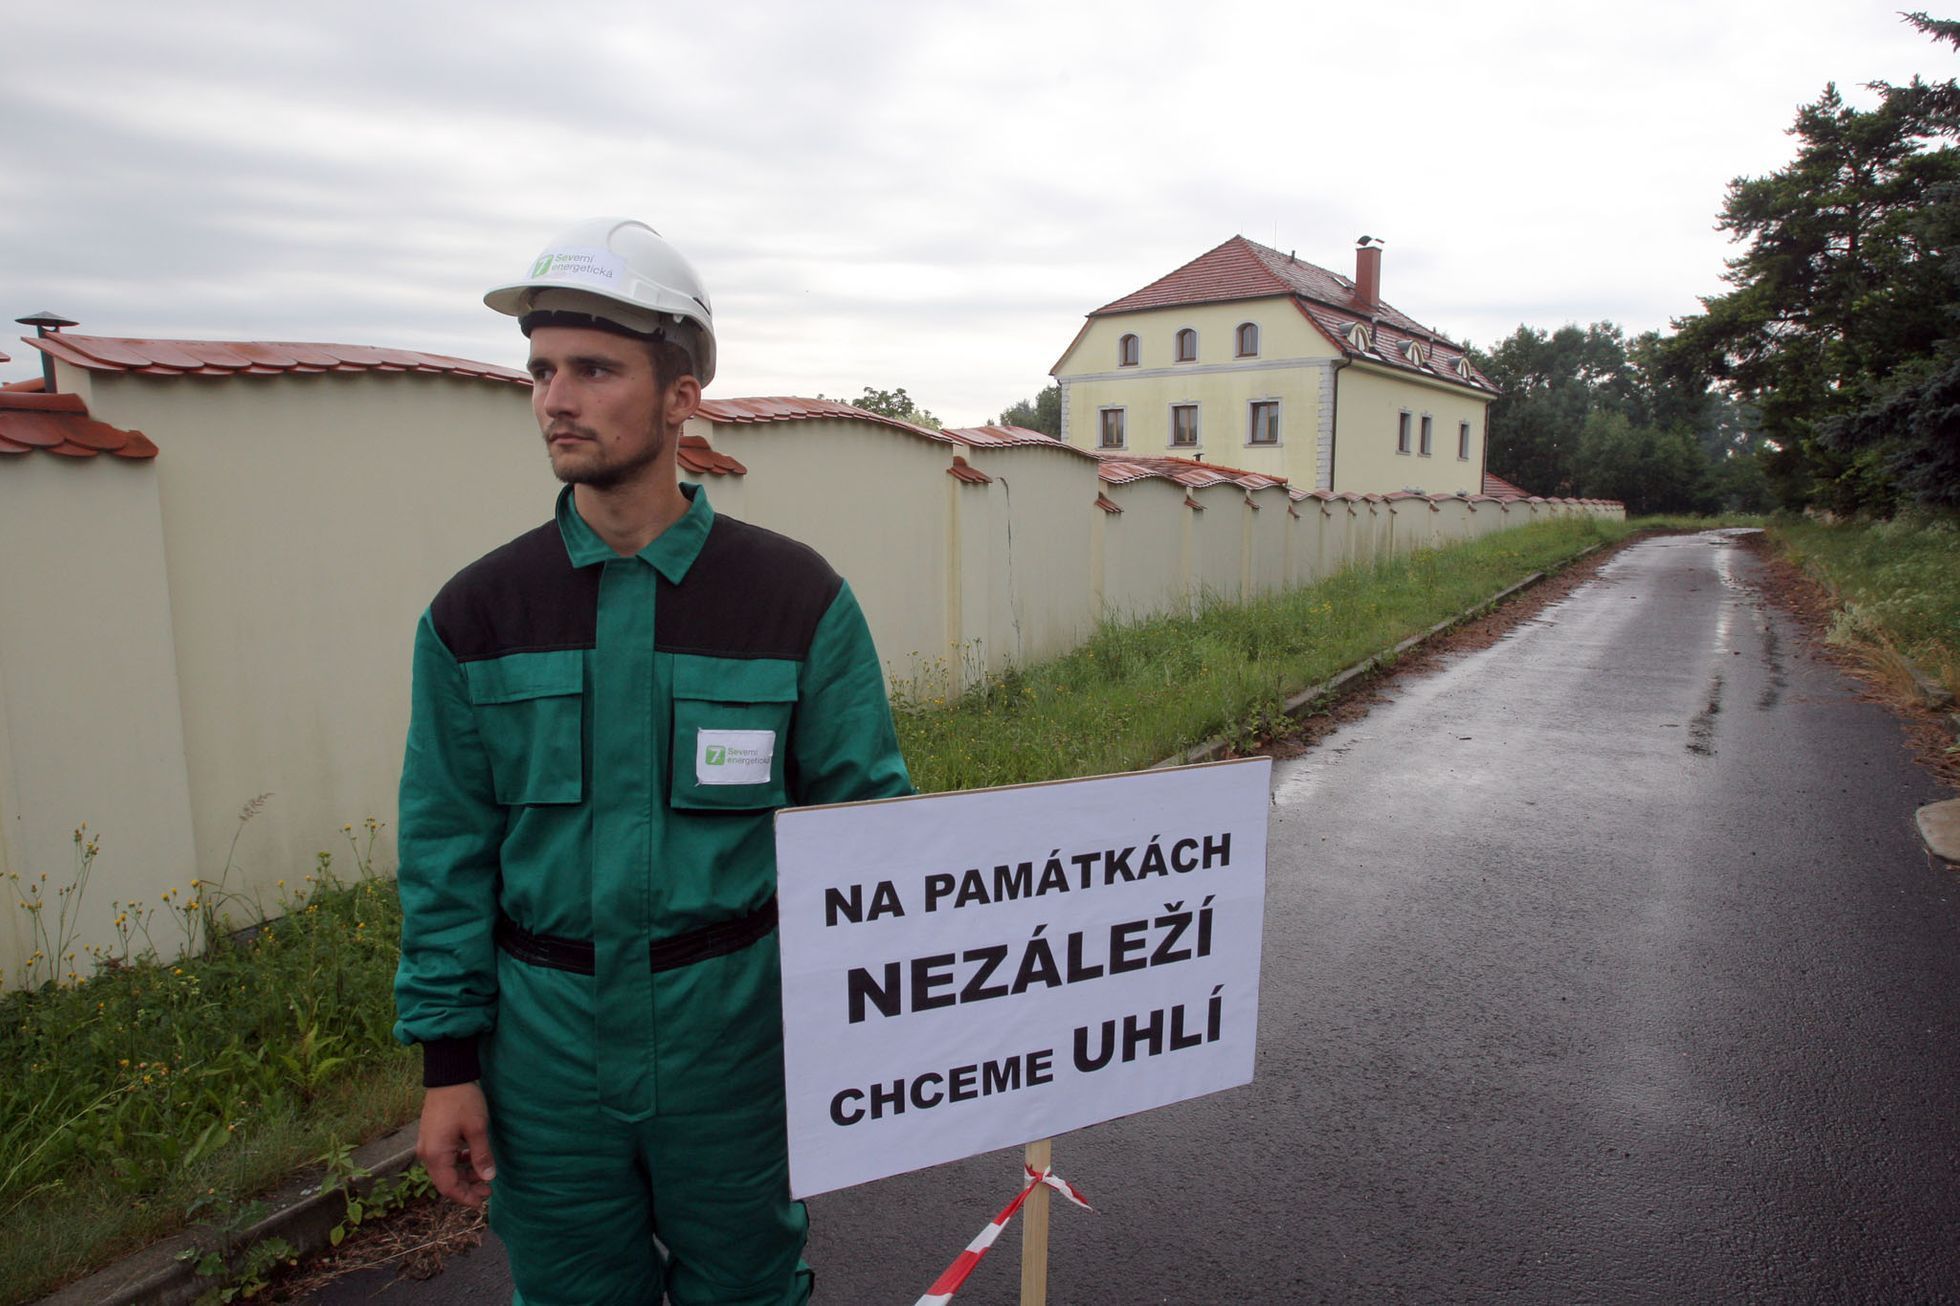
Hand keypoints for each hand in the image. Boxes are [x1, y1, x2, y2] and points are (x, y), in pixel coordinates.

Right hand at [417, 1082, 496, 1208]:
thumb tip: (488, 1178)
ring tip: (484, 1175)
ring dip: (463, 1175)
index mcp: (436, 1154)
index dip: (465, 1197)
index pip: (449, 1187)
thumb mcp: (477, 1129)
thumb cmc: (463, 1101)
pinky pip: (443, 1158)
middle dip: (466, 1188)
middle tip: (488, 1190)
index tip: (482, 1202)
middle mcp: (427, 1153)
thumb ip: (482, 1155)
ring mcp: (427, 1145)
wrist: (448, 1076)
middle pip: (445, 1181)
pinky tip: (472, 1158)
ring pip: (444, 1170)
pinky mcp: (431, 1137)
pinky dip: (457, 1163)